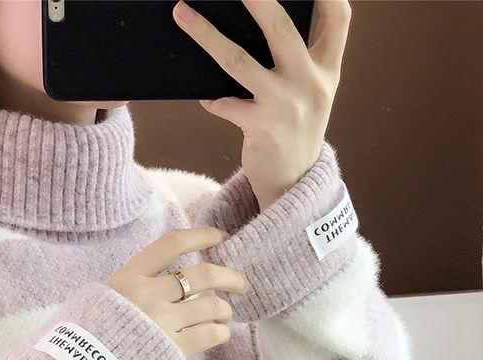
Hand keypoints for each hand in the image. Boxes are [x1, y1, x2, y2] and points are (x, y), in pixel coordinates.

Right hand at [107, 227, 249, 359]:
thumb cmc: (87, 338)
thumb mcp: (99, 300)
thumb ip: (128, 288)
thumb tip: (158, 281)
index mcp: (128, 278)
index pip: (171, 244)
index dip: (201, 236)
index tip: (220, 236)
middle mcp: (148, 295)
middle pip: (202, 275)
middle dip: (229, 277)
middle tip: (240, 284)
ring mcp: (162, 322)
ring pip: (212, 306)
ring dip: (225, 310)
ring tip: (224, 316)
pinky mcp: (172, 349)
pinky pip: (210, 334)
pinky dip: (221, 332)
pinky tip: (219, 333)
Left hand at [172, 0, 351, 209]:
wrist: (294, 182)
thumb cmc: (298, 130)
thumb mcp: (314, 92)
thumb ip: (304, 58)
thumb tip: (268, 18)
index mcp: (328, 69)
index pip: (337, 17)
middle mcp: (310, 83)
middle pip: (281, 28)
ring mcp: (285, 105)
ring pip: (239, 62)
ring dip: (207, 36)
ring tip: (184, 14)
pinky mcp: (261, 127)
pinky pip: (226, 104)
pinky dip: (214, 100)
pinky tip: (206, 97)